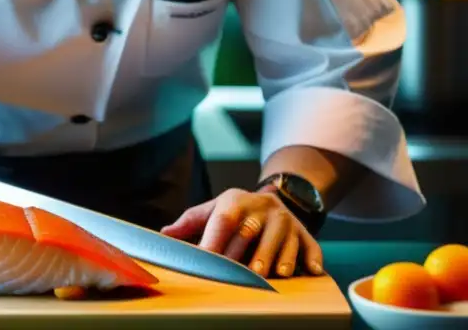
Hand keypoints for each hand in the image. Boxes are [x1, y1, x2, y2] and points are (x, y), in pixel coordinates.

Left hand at [160, 188, 324, 278]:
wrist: (272, 199)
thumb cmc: (235, 212)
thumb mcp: (213, 210)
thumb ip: (190, 222)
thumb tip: (164, 235)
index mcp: (235, 202)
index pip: (223, 220)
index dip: (215, 240)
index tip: (206, 260)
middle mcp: (262, 208)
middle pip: (252, 232)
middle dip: (245, 254)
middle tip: (239, 275)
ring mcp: (285, 220)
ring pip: (282, 240)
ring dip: (277, 258)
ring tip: (271, 275)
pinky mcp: (304, 233)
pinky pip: (311, 246)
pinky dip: (312, 258)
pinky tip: (311, 271)